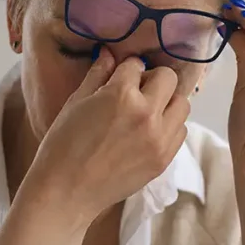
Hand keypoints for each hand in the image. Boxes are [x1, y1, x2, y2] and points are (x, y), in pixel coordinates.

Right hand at [24, 47, 189, 224]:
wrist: (67, 191)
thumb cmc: (62, 145)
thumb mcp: (76, 103)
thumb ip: (97, 75)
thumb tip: (109, 53)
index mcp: (121, 95)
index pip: (136, 65)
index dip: (125, 70)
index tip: (119, 77)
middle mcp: (147, 113)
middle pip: (168, 78)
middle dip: (152, 80)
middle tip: (135, 92)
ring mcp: (159, 138)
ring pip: (182, 104)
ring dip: (166, 102)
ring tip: (146, 113)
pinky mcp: (164, 159)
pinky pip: (180, 131)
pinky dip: (169, 126)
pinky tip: (148, 133)